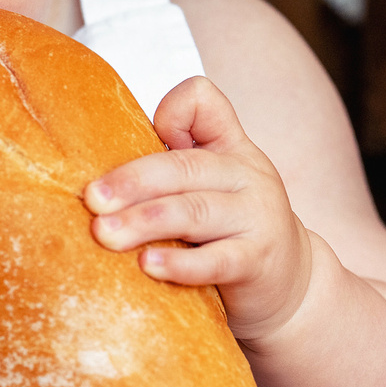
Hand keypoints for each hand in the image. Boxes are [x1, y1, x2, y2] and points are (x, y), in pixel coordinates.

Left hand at [83, 75, 316, 345]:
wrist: (293, 284)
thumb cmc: (230, 232)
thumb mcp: (210, 190)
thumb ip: (169, 173)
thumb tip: (98, 183)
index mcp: (229, 148)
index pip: (204, 103)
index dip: (172, 111)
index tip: (136, 137)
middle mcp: (246, 175)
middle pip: (184, 166)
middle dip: (132, 181)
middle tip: (92, 200)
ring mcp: (257, 217)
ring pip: (195, 212)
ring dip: (144, 221)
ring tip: (105, 233)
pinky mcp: (258, 261)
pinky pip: (217, 260)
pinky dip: (180, 264)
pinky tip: (147, 265)